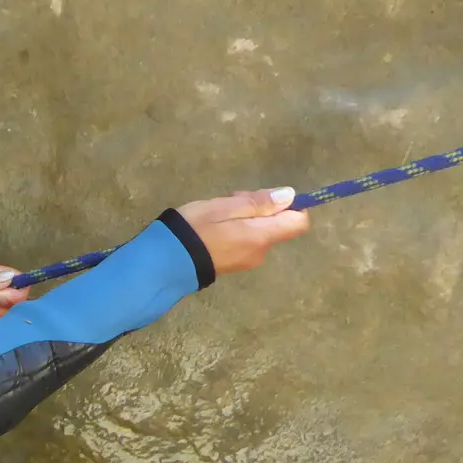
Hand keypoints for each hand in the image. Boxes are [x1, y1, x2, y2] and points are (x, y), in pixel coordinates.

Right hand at [175, 187, 311, 275]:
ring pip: (259, 232)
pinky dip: (236, 230)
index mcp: (261, 236)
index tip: (269, 197)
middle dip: (260, 208)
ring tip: (217, 211)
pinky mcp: (233, 265)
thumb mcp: (224, 207)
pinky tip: (213, 227)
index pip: (299, 222)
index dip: (293, 207)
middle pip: (276, 225)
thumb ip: (258, 202)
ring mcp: (247, 261)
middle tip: (231, 198)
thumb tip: (290, 196)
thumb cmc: (194, 229)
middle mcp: (260, 252)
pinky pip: (245, 242)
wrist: (164, 264)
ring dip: (245, 218)